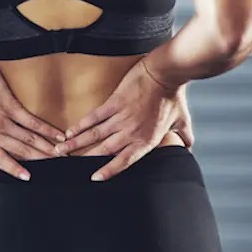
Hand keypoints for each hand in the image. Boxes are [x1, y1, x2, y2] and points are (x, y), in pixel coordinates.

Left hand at [0, 60, 66, 180]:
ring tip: (62, 154)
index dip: (15, 170)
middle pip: (22, 152)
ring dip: (47, 148)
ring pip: (30, 140)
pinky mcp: (11, 107)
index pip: (1, 161)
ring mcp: (3, 121)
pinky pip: (33, 122)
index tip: (29, 178)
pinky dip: (47, 130)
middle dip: (41, 160)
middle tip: (57, 165)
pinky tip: (59, 136)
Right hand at [55, 57, 193, 180]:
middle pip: (103, 150)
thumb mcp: (182, 120)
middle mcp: (131, 133)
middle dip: (84, 158)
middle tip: (68, 164)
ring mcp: (121, 118)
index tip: (95, 178)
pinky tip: (70, 131)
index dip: (109, 171)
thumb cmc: (174, 96)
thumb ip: (184, 136)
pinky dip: (81, 125)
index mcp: (146, 140)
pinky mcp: (114, 103)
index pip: (124, 161)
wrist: (166, 73)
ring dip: (76, 144)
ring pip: (94, 135)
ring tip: (61, 150)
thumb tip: (189, 146)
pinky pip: (94, 117)